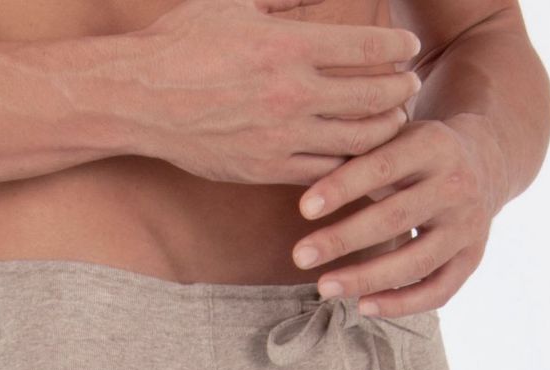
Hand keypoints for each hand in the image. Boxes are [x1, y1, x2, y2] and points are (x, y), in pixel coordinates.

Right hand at [130, 0, 421, 184]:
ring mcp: (281, 136)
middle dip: (401, 90)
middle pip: (373, 96)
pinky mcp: (267, 169)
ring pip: (356, 141)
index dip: (397, 48)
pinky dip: (348, 166)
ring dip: (383, 130)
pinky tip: (357, 156)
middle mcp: (291, 93)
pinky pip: (324, 172)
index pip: (367, 46)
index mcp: (288, 45)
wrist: (140, 100)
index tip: (408, 49)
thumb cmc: (182, 44)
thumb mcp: (235, 4)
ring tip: (391, 120)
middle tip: (409, 85)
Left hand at [291, 112, 510, 313]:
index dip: (342, 188)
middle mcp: (457, 186)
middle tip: (299, 256)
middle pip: (395, 218)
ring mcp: (468, 226)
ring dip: (366, 279)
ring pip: (415, 261)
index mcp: (435, 145)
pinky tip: (363, 307)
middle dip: (343, 239)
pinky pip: (438, 291)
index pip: (383, 167)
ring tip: (323, 288)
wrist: (484, 161)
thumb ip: (359, 149)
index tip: (303, 208)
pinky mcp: (472, 258)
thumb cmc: (416, 151)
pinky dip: (402, 304)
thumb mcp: (395, 135)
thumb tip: (298, 163)